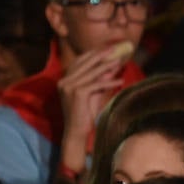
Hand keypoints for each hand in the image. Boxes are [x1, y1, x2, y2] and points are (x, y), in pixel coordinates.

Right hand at [58, 47, 125, 172]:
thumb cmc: (84, 116)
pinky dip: (109, 83)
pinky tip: (120, 81)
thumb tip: (110, 69)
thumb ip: (98, 82)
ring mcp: (69, 86)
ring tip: (118, 62)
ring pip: (91, 72)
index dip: (92, 55)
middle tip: (114, 50)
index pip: (79, 62)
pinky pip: (97, 84)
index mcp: (64, 80)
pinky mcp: (77, 93)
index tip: (105, 50)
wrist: (76, 132)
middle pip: (85, 63)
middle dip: (100, 56)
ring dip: (107, 66)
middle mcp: (64, 81)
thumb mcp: (92, 95)